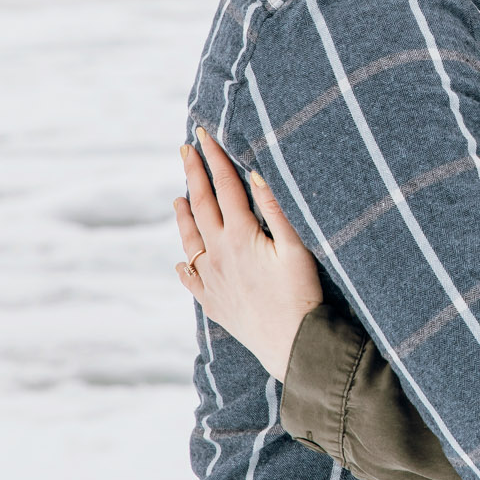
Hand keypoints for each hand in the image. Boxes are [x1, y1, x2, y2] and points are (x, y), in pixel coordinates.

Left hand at [174, 125, 323, 378]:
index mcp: (240, 236)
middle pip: (201, 206)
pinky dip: (184, 266)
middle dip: (193, 174)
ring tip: (178, 198)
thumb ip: (276, 209)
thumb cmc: (302, 293)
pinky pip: (191, 279)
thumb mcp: (296, 247)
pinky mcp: (212, 303)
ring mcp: (211, 280)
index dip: (215, 159)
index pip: (225, 187)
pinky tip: (181, 261)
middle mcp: (218, 255)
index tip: (205, 135)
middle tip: (185, 149)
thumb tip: (255, 174)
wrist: (293, 343)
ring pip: (190, 241)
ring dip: (184, 216)